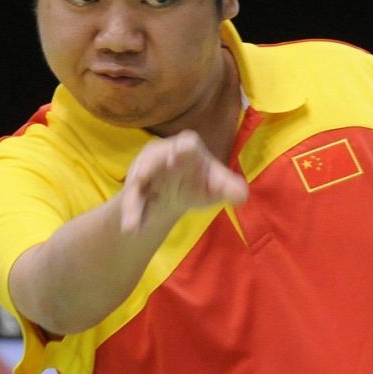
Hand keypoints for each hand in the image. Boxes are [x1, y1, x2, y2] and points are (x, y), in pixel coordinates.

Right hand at [120, 131, 247, 232]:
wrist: (174, 195)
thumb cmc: (199, 182)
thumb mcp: (216, 186)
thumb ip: (229, 188)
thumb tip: (242, 196)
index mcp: (188, 149)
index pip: (188, 143)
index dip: (184, 148)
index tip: (181, 152)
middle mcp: (163, 154)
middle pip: (153, 157)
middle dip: (148, 165)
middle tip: (141, 176)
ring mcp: (145, 171)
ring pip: (137, 184)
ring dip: (133, 204)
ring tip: (130, 226)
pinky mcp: (134, 189)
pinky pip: (131, 201)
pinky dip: (132, 215)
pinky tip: (132, 230)